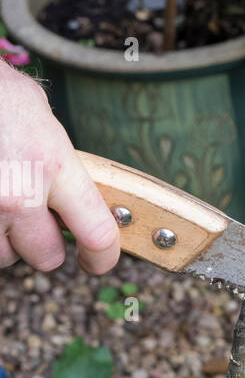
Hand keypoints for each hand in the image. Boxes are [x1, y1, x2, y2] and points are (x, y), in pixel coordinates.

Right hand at [0, 62, 119, 272]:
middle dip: (41, 243)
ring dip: (4, 239)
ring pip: (4, 256)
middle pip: (45, 257)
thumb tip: (69, 194)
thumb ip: (59, 162)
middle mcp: (19, 195)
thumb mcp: (40, 117)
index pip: (97, 234)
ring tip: (1, 200)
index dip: (102, 256)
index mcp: (53, 166)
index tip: (96, 260)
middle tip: (32, 218)